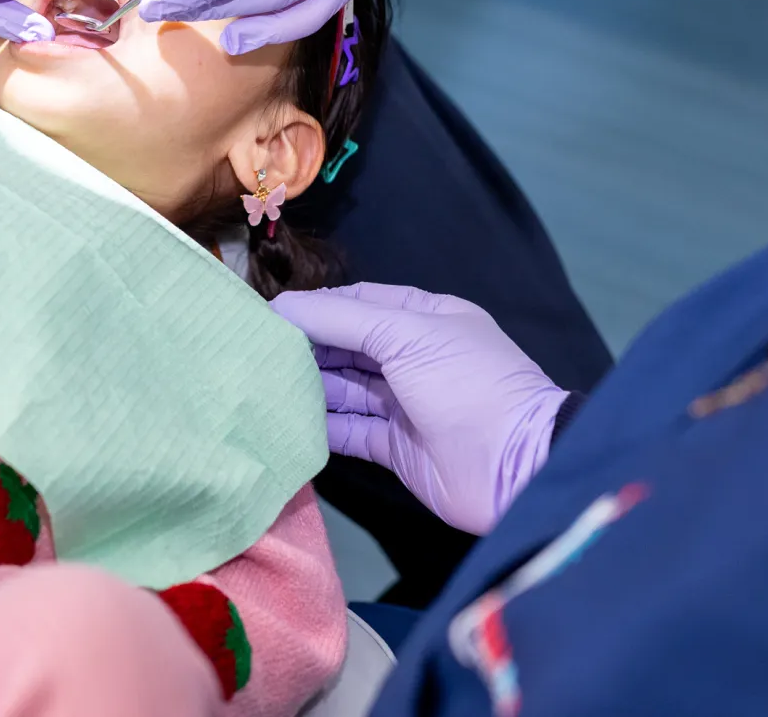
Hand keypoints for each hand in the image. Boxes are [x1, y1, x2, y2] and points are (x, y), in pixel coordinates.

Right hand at [270, 283, 568, 535]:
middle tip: (253, 351)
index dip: (315, 306)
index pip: (357, 302)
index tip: (266, 313)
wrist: (514, 466)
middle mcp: (412, 357)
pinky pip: (348, 430)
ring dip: (308, 385)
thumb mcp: (405, 334)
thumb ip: (338, 318)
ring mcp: (404, 404)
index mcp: (424, 318)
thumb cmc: (463, 382)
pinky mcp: (395, 447)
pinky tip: (284, 419)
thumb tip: (278, 306)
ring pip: (344, 388)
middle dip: (306, 345)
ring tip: (259, 383)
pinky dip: (319, 426)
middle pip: (347, 345)